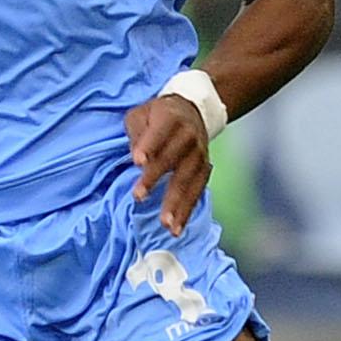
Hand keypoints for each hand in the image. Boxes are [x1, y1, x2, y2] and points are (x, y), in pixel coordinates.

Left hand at [124, 94, 209, 238]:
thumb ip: (137, 132)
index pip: (160, 133)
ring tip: (165, 224)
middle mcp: (189, 137)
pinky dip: (187, 211)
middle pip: (173, 159)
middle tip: (139, 196)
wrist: (193, 112)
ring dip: (176, 204)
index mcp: (171, 118)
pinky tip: (177, 229)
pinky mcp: (204, 171)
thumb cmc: (158, 116)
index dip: (149, 146)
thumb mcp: (141, 114)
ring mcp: (199, 155)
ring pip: (188, 181)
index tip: (137, 161)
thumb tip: (136, 155)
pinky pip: (197, 192)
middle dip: (156, 178)